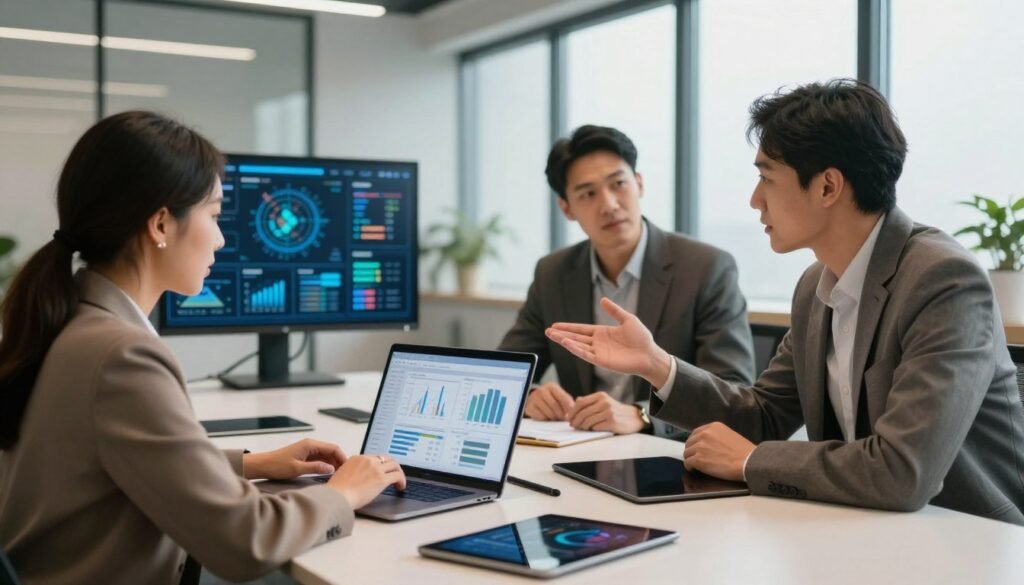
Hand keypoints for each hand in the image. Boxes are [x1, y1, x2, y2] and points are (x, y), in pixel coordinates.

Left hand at [242, 438, 346, 479]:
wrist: (262, 466)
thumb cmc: (276, 465)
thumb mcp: (297, 469)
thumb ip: (315, 468)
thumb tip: (331, 468)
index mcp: (310, 445)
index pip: (333, 448)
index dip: (342, 457)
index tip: (348, 467)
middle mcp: (310, 445)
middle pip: (331, 451)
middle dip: (339, 461)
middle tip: (345, 473)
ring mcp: (308, 451)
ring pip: (326, 456)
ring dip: (332, 464)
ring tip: (338, 475)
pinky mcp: (305, 457)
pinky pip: (320, 460)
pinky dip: (325, 466)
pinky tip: (328, 474)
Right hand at [327, 454, 406, 508]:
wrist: (337, 496)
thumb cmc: (336, 492)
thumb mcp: (342, 476)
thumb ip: (351, 473)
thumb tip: (357, 480)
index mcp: (356, 459)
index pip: (373, 458)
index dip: (380, 465)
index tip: (382, 471)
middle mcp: (367, 460)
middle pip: (385, 459)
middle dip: (391, 466)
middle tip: (394, 474)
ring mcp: (376, 468)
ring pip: (394, 465)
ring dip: (398, 472)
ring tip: (399, 481)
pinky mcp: (382, 479)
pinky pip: (397, 476)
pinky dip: (402, 480)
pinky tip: (401, 487)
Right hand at [525, 382, 574, 420]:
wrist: (536, 401)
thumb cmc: (552, 399)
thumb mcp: (561, 397)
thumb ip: (568, 401)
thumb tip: (573, 408)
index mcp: (551, 386)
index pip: (563, 398)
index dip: (568, 408)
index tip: (570, 415)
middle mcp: (541, 390)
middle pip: (555, 406)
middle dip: (561, 415)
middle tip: (563, 419)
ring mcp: (533, 398)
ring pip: (548, 412)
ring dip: (554, 418)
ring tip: (556, 418)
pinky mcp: (529, 407)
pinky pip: (540, 417)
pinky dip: (546, 419)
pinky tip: (547, 418)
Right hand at [545, 297, 672, 386]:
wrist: (650, 355)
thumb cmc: (641, 338)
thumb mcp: (627, 319)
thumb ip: (614, 311)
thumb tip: (602, 299)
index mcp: (602, 333)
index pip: (581, 329)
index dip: (568, 327)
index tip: (555, 325)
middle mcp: (597, 343)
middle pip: (575, 337)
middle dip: (561, 334)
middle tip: (547, 331)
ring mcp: (598, 353)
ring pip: (577, 346)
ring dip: (564, 341)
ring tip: (552, 336)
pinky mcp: (602, 361)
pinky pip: (586, 354)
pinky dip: (575, 349)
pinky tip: (566, 343)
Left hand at [568, 392, 645, 433]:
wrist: (634, 418)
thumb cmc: (615, 411)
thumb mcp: (603, 402)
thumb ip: (590, 402)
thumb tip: (574, 404)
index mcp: (600, 396)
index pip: (581, 402)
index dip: (573, 411)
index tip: (569, 418)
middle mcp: (604, 402)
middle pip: (583, 413)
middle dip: (575, 421)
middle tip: (573, 426)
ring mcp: (609, 412)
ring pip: (588, 421)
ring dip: (582, 426)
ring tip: (582, 428)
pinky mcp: (612, 422)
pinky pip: (596, 427)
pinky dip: (591, 429)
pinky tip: (591, 430)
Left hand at [683, 422, 754, 481]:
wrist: (749, 462)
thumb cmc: (744, 452)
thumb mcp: (729, 435)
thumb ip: (716, 436)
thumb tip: (707, 444)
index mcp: (713, 427)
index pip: (696, 433)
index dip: (695, 442)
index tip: (697, 448)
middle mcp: (705, 434)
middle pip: (690, 443)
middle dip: (692, 451)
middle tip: (696, 457)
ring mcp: (700, 446)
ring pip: (687, 453)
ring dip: (691, 459)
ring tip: (696, 465)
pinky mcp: (698, 459)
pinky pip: (687, 463)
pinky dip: (690, 467)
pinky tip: (694, 469)